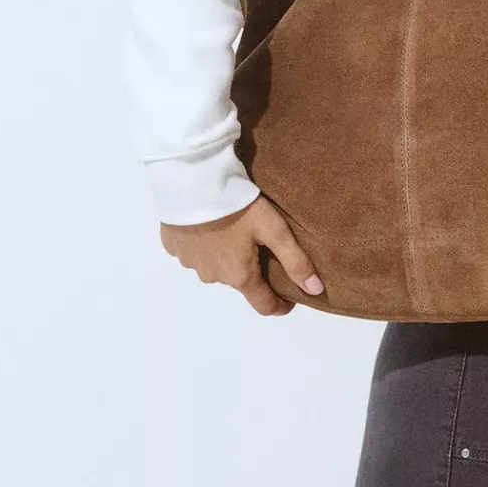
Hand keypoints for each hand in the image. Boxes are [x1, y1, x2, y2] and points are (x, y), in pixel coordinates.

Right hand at [159, 195, 322, 316]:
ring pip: (214, 267)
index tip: (289, 299)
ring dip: (225, 256)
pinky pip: (193, 252)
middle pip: (239, 281)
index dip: (279, 305)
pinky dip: (202, 244)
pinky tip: (207, 225)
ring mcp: (189, 263)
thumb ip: (295, 261)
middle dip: (251, 269)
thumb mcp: (273, 230)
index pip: (264, 305)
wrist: (192, 180)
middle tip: (258, 243)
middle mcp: (213, 277)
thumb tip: (315, 291)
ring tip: (231, 231)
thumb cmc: (237, 205)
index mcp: (239, 276)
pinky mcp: (172, 246)